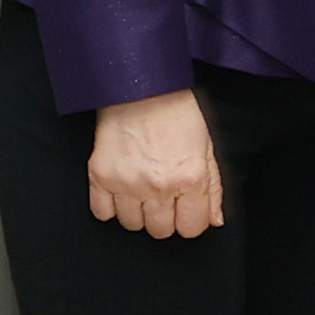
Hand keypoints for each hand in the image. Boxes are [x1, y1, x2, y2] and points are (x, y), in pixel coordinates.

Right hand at [89, 88, 225, 238]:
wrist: (141, 84)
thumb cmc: (177, 110)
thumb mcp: (206, 146)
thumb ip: (213, 188)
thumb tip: (214, 220)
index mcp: (190, 178)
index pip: (191, 228)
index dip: (189, 220)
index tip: (184, 209)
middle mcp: (159, 186)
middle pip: (160, 231)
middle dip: (164, 217)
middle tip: (162, 195)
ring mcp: (127, 182)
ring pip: (132, 225)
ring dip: (137, 211)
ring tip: (140, 188)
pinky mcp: (100, 175)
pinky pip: (102, 212)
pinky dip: (109, 206)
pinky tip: (119, 189)